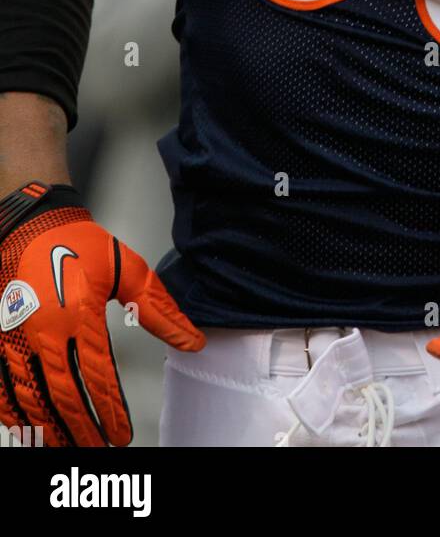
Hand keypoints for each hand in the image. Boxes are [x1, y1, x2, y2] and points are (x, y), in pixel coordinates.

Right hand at [0, 181, 203, 445]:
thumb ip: (160, 308)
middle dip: (83, 428)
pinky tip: (30, 428)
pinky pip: (2, 387)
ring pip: (31, 398)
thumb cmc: (78, 243)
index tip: (122, 433)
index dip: (110, 410)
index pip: (97, 376)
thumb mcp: (126, 269)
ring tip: (69, 446)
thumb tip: (192, 340)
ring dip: (50, 428)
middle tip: (100, 447)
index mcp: (78, 314)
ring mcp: (15, 337)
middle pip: (64, 396)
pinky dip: (15, 413)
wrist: (29, 221)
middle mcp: (43, 331)